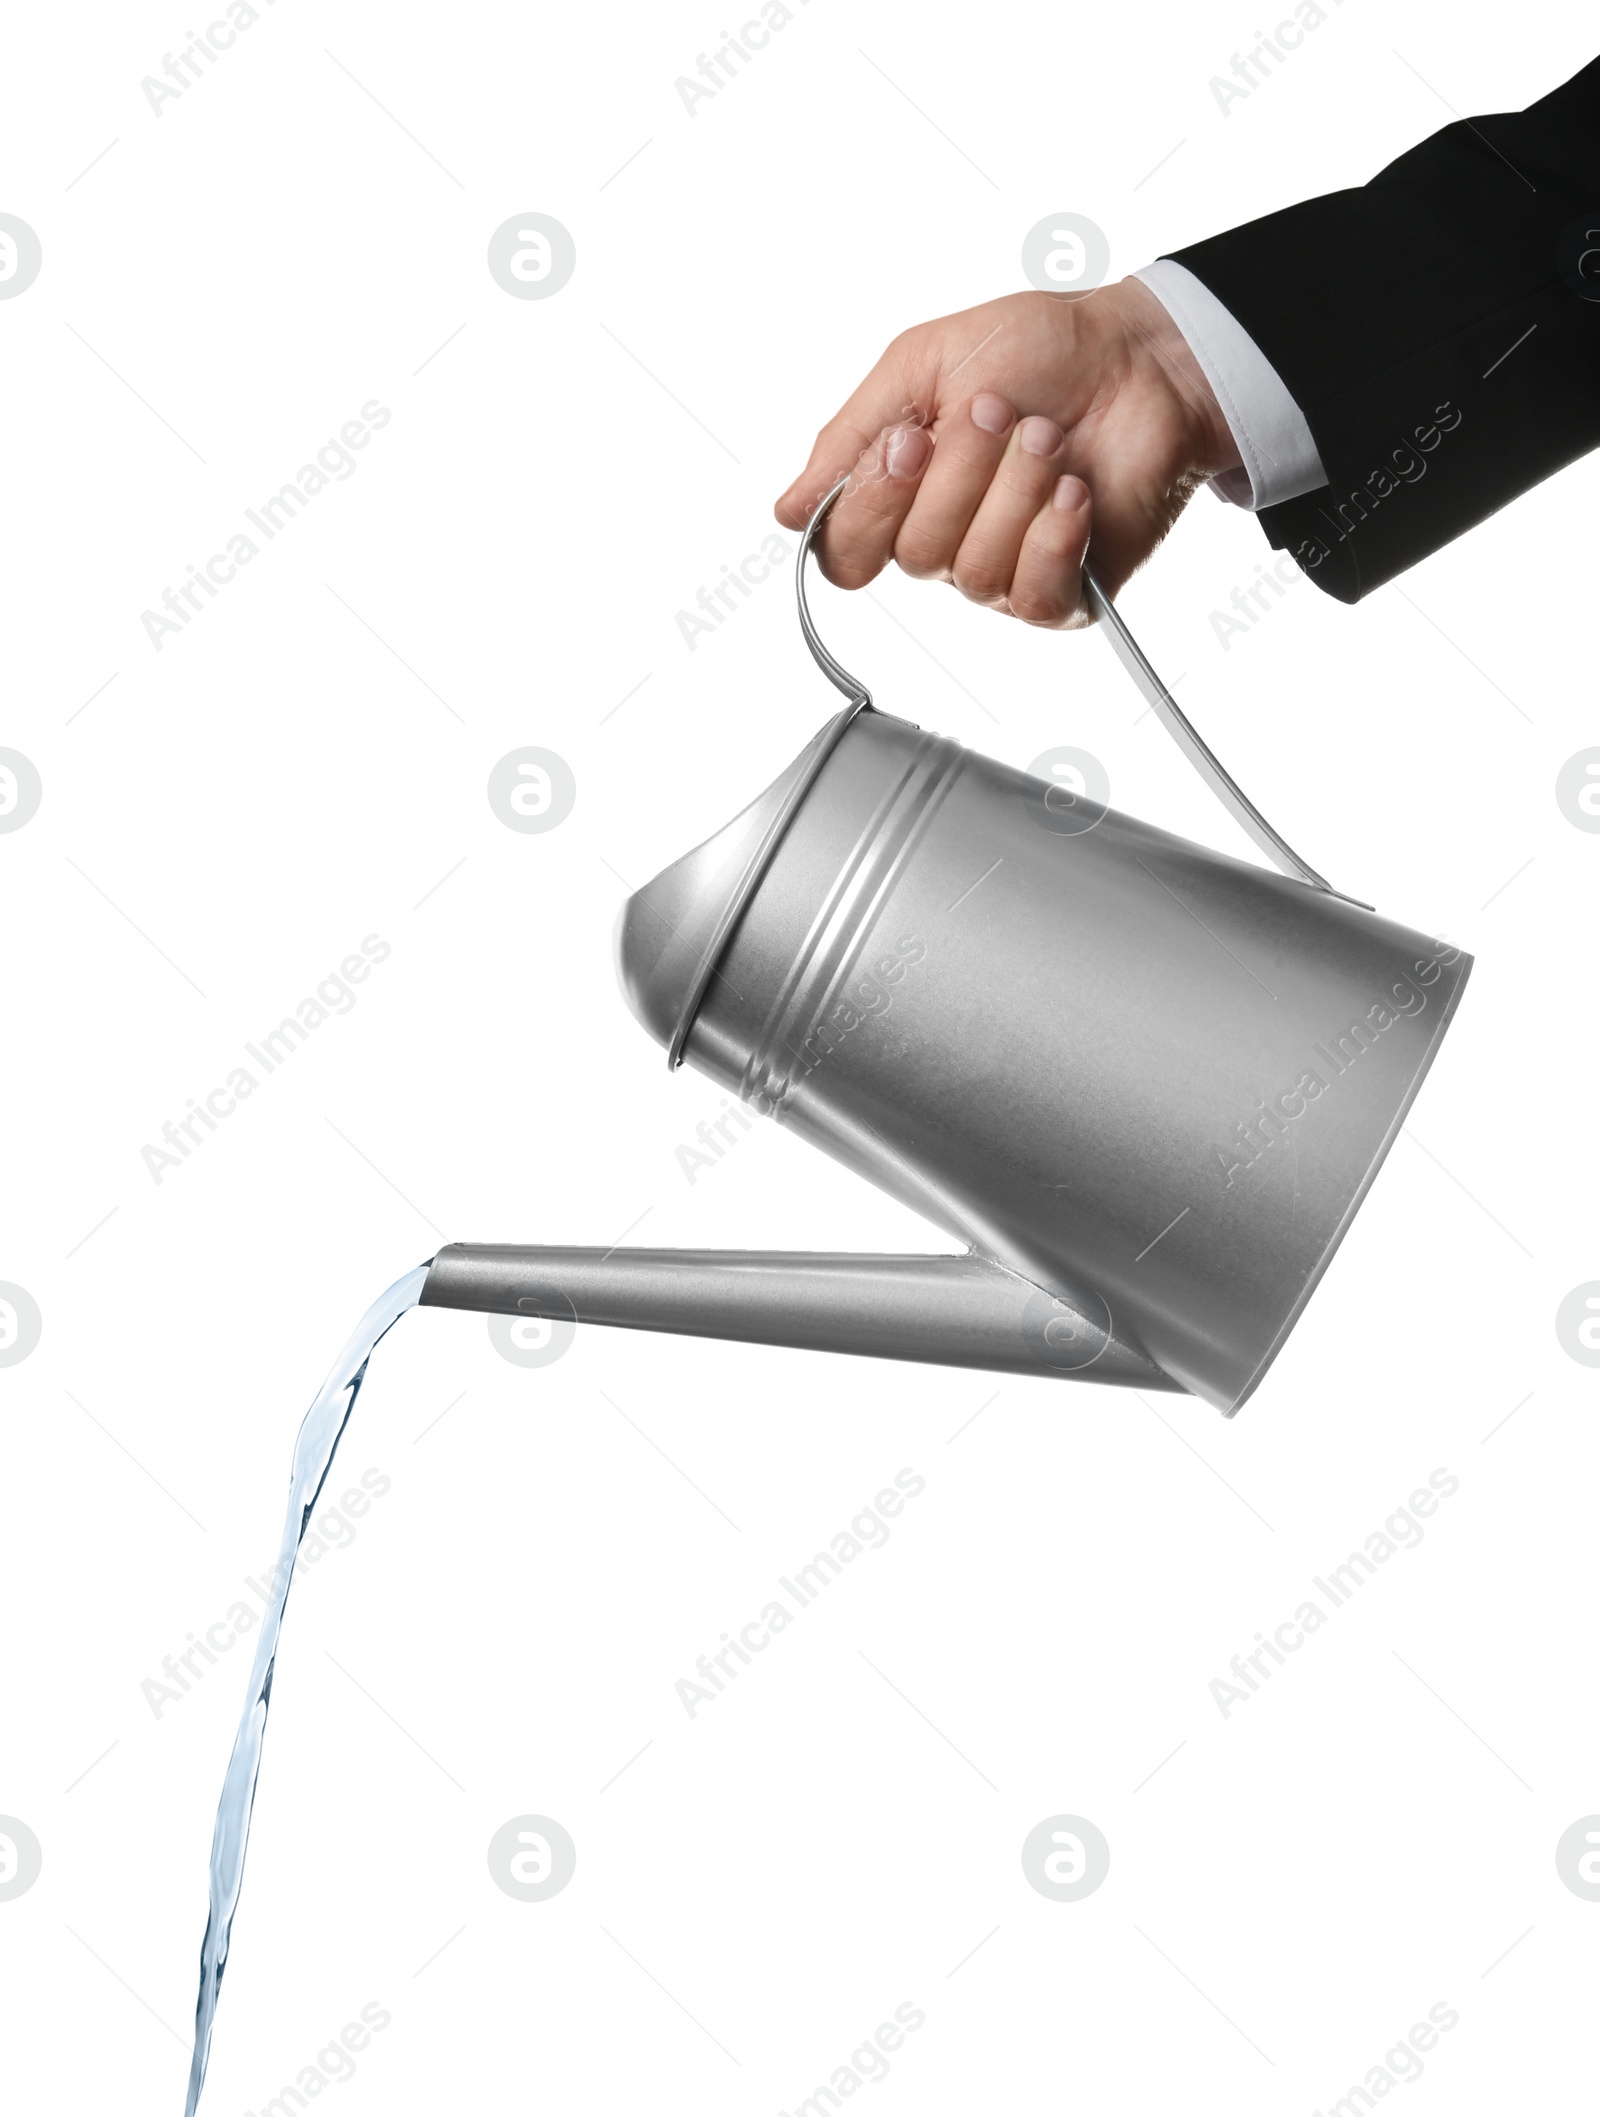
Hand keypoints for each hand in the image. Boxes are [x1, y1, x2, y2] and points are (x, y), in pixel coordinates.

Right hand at [774, 279, 1239, 627]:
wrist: (1137, 356)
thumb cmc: (1036, 352)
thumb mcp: (920, 366)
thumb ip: (849, 439)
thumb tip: (789, 511)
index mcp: (898, 496)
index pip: (844, 552)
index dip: (873, 504)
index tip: (909, 441)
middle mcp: (943, 543)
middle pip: (915, 555)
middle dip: (964, 472)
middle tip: (1000, 412)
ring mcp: (1002, 573)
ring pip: (976, 571)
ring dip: (1016, 490)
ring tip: (1050, 438)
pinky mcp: (1063, 594)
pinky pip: (1033, 595)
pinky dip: (1054, 534)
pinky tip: (1074, 491)